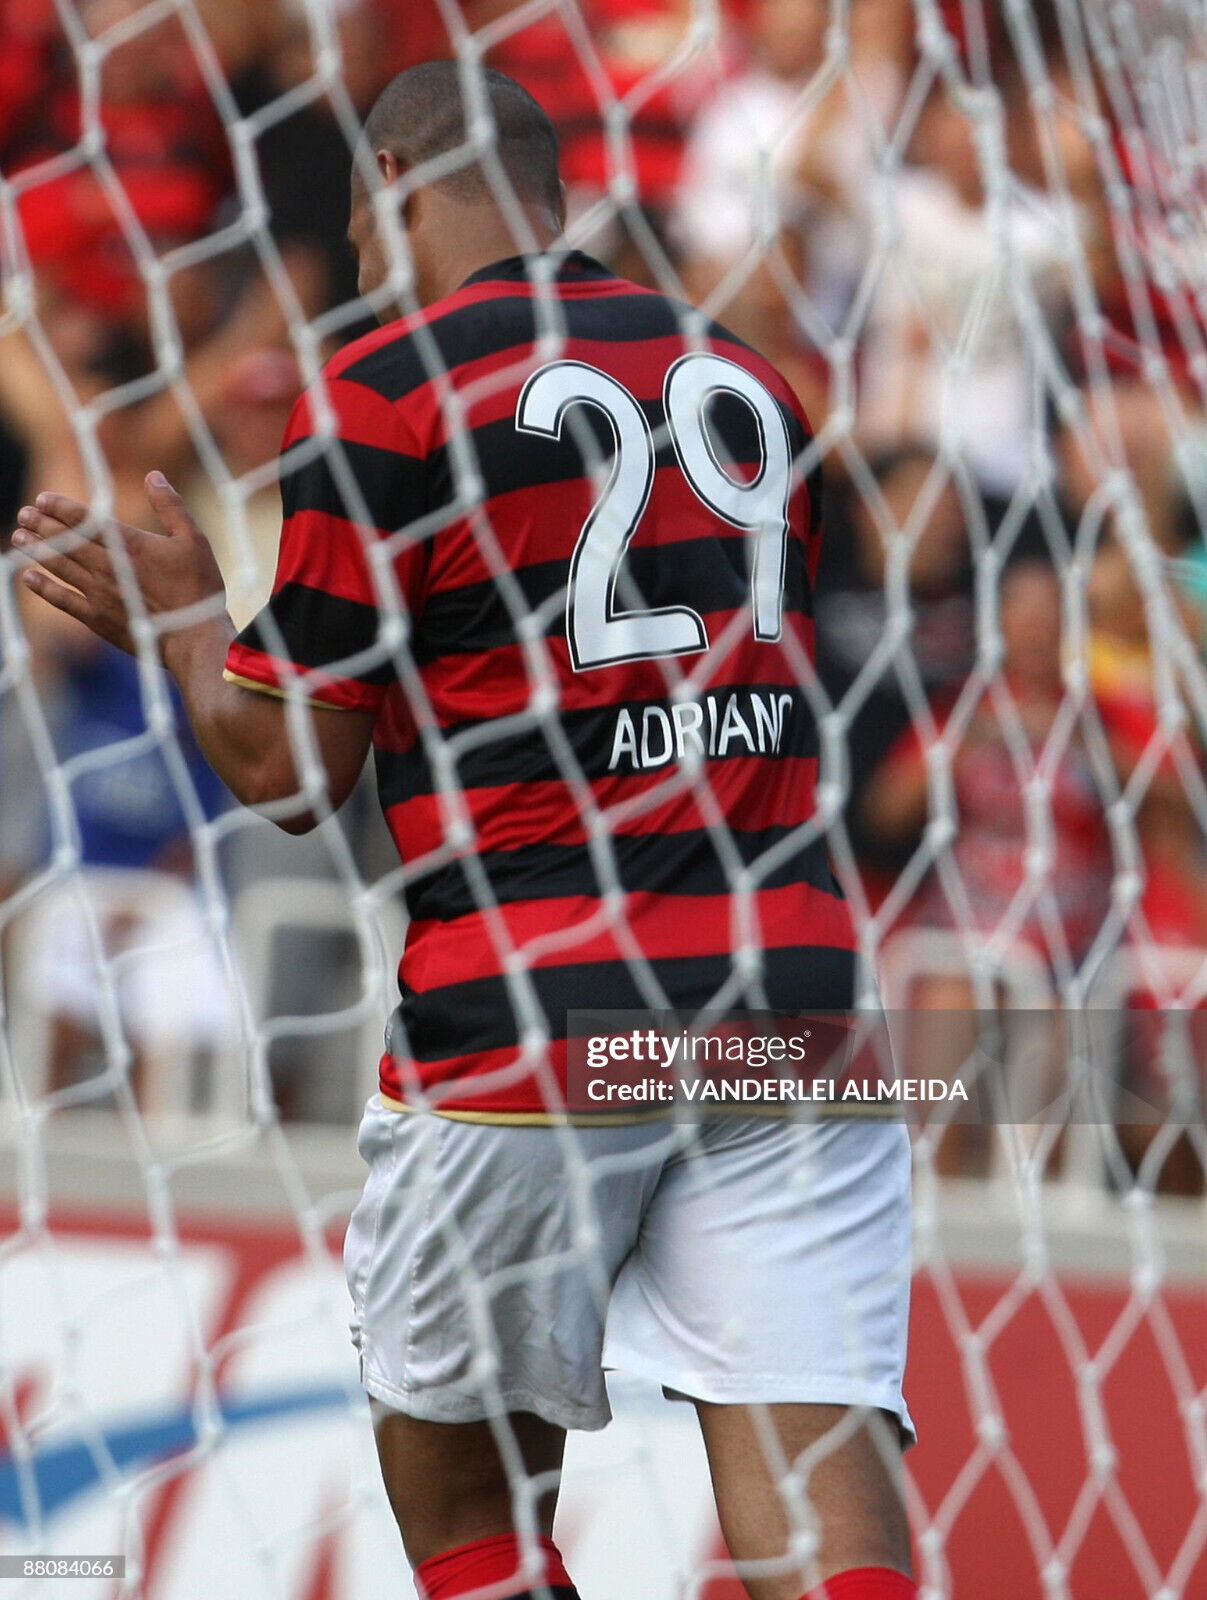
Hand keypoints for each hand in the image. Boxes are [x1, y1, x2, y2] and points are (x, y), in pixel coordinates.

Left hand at [11, 473, 226, 658]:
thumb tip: (154, 475)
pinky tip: (28, 577)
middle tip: (23, 514)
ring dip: (36, 550)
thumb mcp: (194, 540)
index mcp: (131, 545)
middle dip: (42, 525)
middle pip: (67, 541)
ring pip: (60, 566)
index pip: (86, 520)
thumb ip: (171, 506)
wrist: (194, 639)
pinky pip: (63, 600)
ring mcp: (100, 594)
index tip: (42, 499)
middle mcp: (109, 567)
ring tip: (18, 537)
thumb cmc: (199, 589)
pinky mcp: (97, 619)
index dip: (61, 508)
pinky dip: (44, 588)